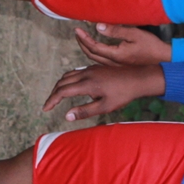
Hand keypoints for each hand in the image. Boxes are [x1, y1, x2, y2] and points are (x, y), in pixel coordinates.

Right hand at [42, 63, 164, 120]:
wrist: (138, 78)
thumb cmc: (123, 95)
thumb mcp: (105, 107)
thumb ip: (85, 111)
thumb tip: (66, 116)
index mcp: (87, 84)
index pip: (62, 91)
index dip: (52, 100)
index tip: (45, 109)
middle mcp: (86, 74)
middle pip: (62, 82)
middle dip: (53, 94)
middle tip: (49, 105)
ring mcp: (90, 69)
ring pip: (68, 75)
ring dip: (60, 85)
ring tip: (57, 97)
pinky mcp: (95, 67)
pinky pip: (76, 72)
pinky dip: (69, 80)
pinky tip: (72, 87)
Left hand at [75, 23, 171, 66]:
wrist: (163, 59)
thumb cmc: (151, 46)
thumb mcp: (134, 34)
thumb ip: (115, 31)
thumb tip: (97, 26)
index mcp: (116, 55)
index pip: (94, 47)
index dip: (83, 38)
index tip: (77, 30)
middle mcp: (114, 63)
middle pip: (91, 55)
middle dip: (82, 44)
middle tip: (77, 33)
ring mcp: (116, 66)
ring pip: (95, 59)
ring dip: (87, 49)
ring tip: (83, 39)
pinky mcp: (120, 65)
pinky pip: (101, 61)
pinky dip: (94, 53)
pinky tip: (95, 48)